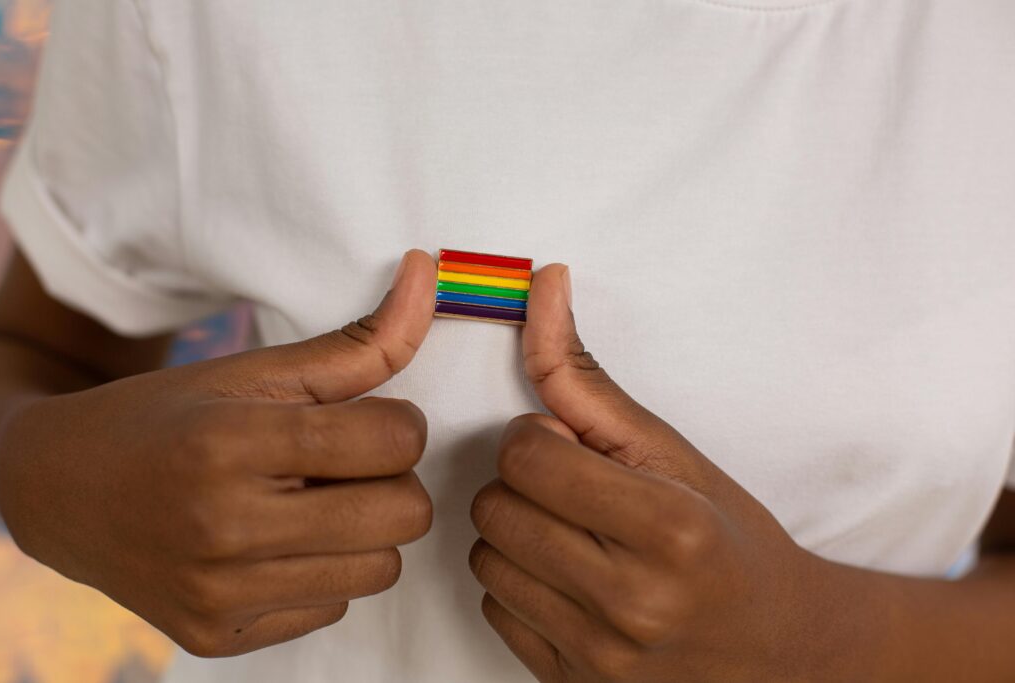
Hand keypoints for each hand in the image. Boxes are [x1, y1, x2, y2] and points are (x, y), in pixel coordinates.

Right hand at [0, 249, 437, 656]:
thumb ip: (357, 343)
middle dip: (390, 482)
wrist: (60, 490)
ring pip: (381, 570)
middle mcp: (225, 529)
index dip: (397, 424)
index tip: (364, 420)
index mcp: (233, 443)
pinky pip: (333, 609)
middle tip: (341, 466)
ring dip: (364, 533)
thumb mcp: (254, 370)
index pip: (395, 440)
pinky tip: (275, 546)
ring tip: (311, 505)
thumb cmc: (170, 418)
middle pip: (404, 515)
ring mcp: (220, 595)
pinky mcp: (217, 639)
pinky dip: (322, 575)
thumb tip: (428, 274)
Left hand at [470, 264, 873, 681]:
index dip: (539, 439)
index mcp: (667, 529)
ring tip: (572, 535)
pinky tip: (568, 580)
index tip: (570, 447)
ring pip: (486, 560)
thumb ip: (587, 378)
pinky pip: (495, 610)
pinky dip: (519, 586)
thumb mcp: (670, 450)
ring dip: (515, 536)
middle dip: (524, 485)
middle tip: (575, 492)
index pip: (525, 456)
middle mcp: (632, 601)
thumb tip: (542, 287)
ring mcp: (601, 654)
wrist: (776, 647)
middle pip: (494, 508)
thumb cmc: (728, 537)